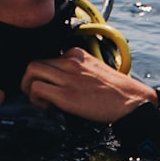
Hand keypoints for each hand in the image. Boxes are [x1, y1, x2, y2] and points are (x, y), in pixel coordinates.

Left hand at [21, 47, 157, 122]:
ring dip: (28, 86)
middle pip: (35, 62)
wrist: (131, 102)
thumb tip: (63, 80)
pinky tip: (47, 106)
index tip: (49, 84)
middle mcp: (70, 62)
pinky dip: (35, 98)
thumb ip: (78, 70)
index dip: (43, 73)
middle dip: (29, 78)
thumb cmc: (116, 90)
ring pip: (31, 71)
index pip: (48, 57)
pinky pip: (37, 88)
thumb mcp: (95, 69)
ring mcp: (67, 77)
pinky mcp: (66, 95)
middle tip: (35, 92)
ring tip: (38, 99)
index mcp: (77, 54)